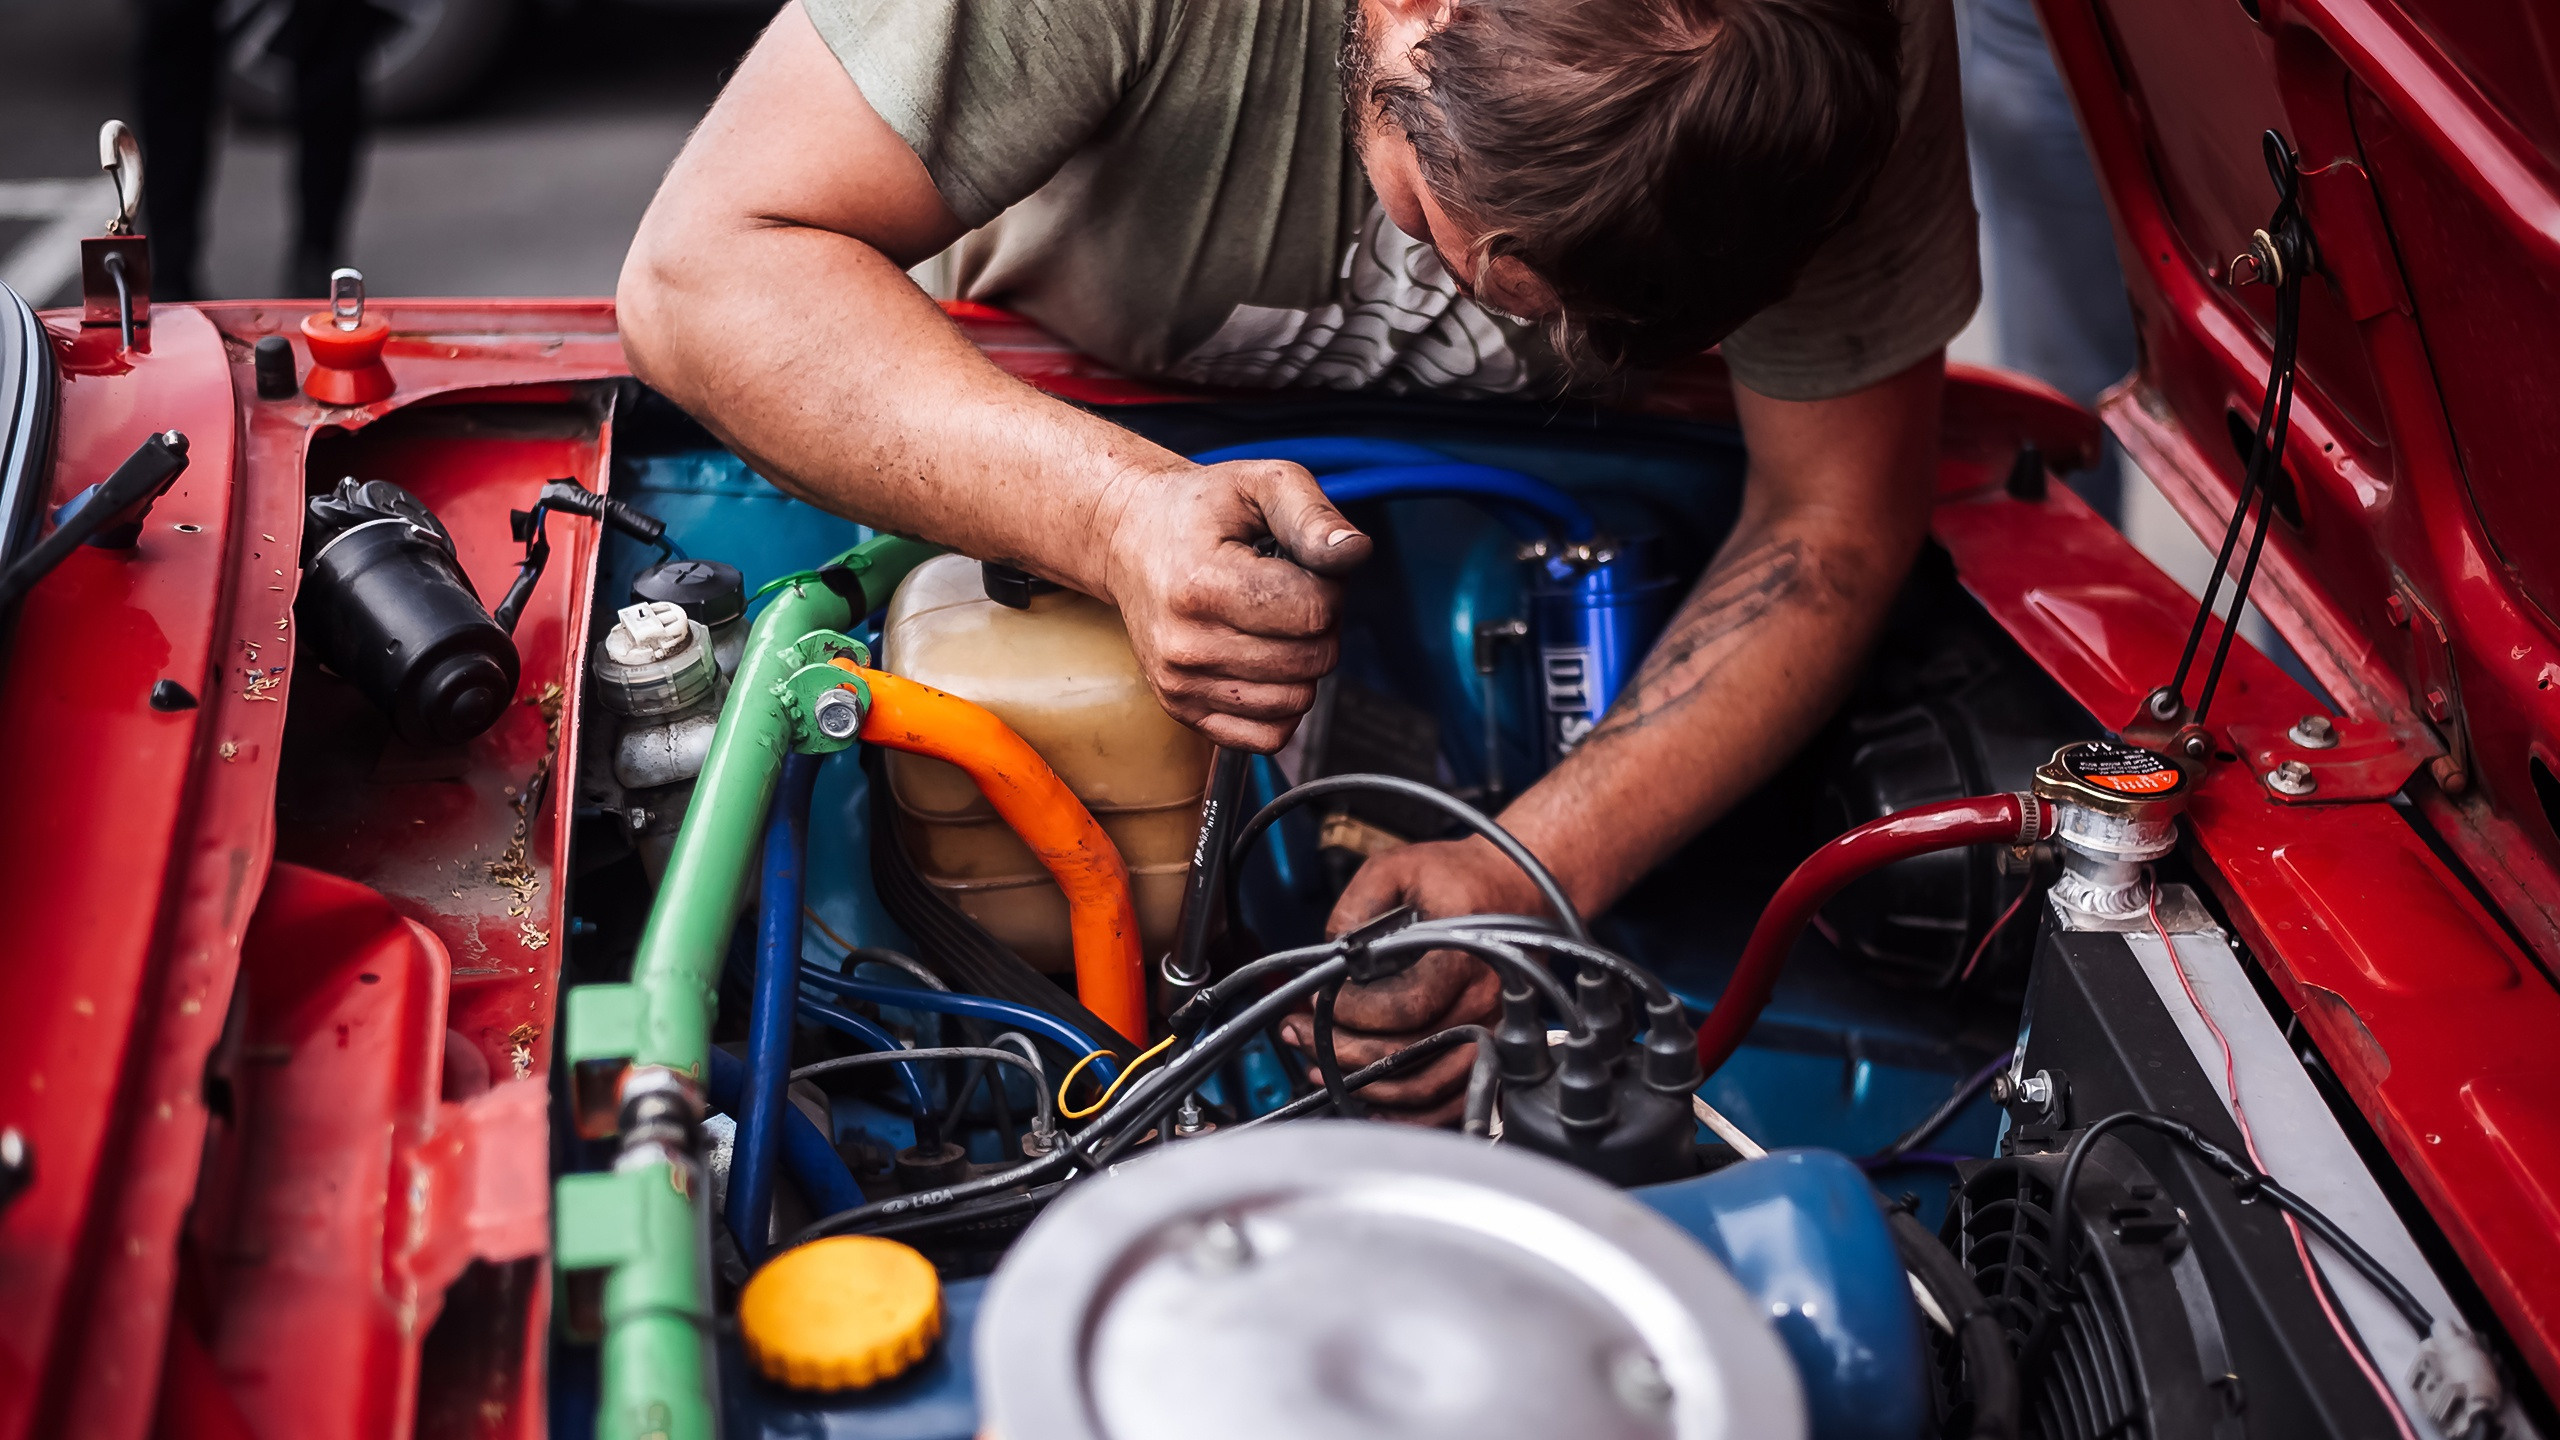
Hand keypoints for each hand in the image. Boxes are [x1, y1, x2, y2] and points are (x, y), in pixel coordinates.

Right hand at [1098, 459, 1370, 751]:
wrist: (1132, 538)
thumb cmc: (1200, 511)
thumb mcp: (1262, 483)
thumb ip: (1312, 514)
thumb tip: (1355, 552)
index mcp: (1202, 584)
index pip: (1314, 611)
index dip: (1328, 585)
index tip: (1300, 566)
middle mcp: (1184, 643)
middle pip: (1312, 658)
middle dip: (1318, 624)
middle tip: (1286, 591)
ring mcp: (1181, 683)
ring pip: (1298, 699)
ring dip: (1302, 662)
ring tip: (1269, 622)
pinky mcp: (1183, 710)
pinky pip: (1270, 735)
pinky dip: (1281, 701)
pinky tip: (1262, 661)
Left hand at [1277, 835, 1546, 1124]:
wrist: (1520, 887)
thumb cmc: (1460, 879)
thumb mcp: (1399, 867)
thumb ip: (1358, 905)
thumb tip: (1328, 954)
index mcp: (1464, 953)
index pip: (1405, 1007)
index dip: (1352, 1013)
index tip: (1318, 999)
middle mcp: (1484, 998)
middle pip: (1411, 1053)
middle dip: (1344, 1051)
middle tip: (1302, 1036)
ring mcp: (1492, 1029)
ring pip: (1429, 1087)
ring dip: (1369, 1087)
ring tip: (1323, 1068)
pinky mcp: (1492, 1047)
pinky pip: (1454, 1100)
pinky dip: (1412, 1114)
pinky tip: (1373, 1102)